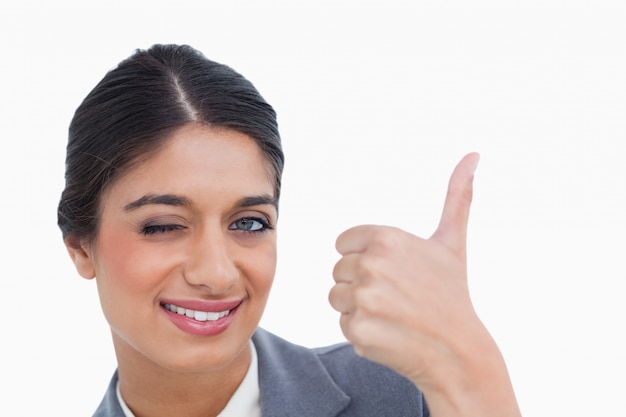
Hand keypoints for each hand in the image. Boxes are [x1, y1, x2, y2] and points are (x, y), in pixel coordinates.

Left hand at [329, 153, 520, 415]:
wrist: (460, 352)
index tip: (394, 273)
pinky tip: (390, 334)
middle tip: (398, 298)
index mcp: (387, 238)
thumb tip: (474, 155)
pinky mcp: (358, 329)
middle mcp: (373, 264)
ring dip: (359, 308)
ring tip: (394, 315)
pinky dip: (363, 332)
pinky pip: (344, 324)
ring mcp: (364, 298)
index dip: (366, 259)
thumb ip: (457, 197)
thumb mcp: (452, 242)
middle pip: (339, 271)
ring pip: (337, 297)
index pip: (344, 243)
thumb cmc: (452, 294)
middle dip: (363, 284)